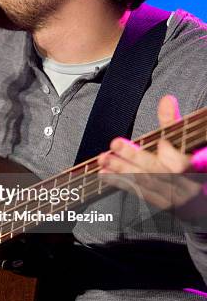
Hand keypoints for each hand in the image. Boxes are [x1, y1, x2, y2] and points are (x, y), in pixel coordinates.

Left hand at [97, 95, 206, 218]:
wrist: (196, 191)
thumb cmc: (190, 160)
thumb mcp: (183, 139)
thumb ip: (173, 122)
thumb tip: (166, 99)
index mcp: (190, 168)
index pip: (180, 164)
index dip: (171, 154)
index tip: (160, 143)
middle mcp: (180, 184)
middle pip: (156, 171)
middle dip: (134, 157)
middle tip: (116, 143)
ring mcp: (169, 195)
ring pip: (143, 182)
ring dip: (121, 169)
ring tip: (104, 159)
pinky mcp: (158, 201)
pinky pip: (137, 191)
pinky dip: (120, 182)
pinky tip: (105, 174)